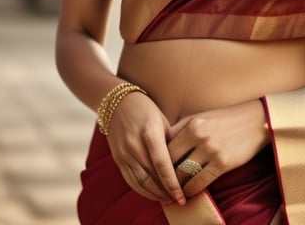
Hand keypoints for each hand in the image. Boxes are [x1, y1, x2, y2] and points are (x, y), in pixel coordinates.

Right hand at [106, 91, 185, 205]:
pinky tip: (154, 194)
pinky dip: (143, 191)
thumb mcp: (163, 120)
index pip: (162, 164)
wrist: (118, 103)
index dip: (172, 183)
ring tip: (169, 201)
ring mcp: (124, 153)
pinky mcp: (118, 159)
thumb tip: (186, 163)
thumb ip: (172, 141)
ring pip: (140, 182)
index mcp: (149, 132)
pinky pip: (131, 181)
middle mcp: (134, 144)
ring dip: (155, 195)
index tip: (183, 196)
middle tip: (180, 201)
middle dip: (166, 192)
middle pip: (151, 177)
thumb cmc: (147, 110)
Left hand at [167, 99, 269, 196]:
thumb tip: (161, 146)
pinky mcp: (223, 163)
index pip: (166, 148)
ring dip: (178, 185)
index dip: (160, 161)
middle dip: (166, 176)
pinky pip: (200, 182)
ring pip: (184, 175)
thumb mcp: (201, 117)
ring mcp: (211, 149)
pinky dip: (192, 190)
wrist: (255, 120)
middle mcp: (199, 135)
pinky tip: (190, 191)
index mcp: (192, 123)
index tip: (157, 170)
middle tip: (163, 184)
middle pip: (172, 162)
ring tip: (176, 189)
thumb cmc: (225, 119)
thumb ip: (181, 129)